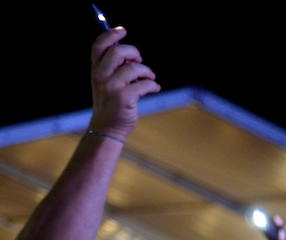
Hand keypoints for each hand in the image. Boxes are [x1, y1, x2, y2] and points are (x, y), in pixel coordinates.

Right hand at [89, 28, 159, 142]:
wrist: (108, 128)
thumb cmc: (111, 103)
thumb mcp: (107, 82)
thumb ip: (114, 67)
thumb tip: (132, 54)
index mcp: (95, 70)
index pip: (98, 46)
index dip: (110, 35)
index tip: (123, 31)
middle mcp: (100, 76)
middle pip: (117, 52)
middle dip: (133, 52)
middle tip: (139, 59)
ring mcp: (111, 87)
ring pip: (134, 68)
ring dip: (147, 72)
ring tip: (150, 78)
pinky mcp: (124, 98)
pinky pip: (144, 84)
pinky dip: (153, 85)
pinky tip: (154, 88)